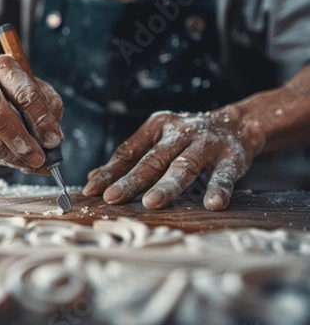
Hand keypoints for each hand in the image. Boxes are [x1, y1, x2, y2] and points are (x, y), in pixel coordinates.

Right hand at [0, 55, 63, 173]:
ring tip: (32, 164)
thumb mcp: (35, 85)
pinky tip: (19, 161)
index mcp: (4, 67)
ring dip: (15, 157)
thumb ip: (49, 105)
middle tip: (39, 159)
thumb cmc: (12, 87)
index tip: (54, 140)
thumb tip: (54, 136)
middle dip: (22, 143)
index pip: (24, 94)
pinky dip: (6, 160)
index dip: (41, 119)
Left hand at [82, 108, 265, 209]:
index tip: (91, 190)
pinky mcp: (232, 157)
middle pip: (152, 160)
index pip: (128, 151)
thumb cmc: (188, 138)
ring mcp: (207, 143)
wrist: (239, 123)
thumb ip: (129, 158)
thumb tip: (93, 177)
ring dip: (168, 185)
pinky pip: (224, 174)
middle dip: (131, 180)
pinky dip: (218, 189)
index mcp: (157, 126)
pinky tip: (212, 204)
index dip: (109, 171)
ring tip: (151, 203)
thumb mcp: (158, 140)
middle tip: (112, 198)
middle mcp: (180, 132)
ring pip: (184, 166)